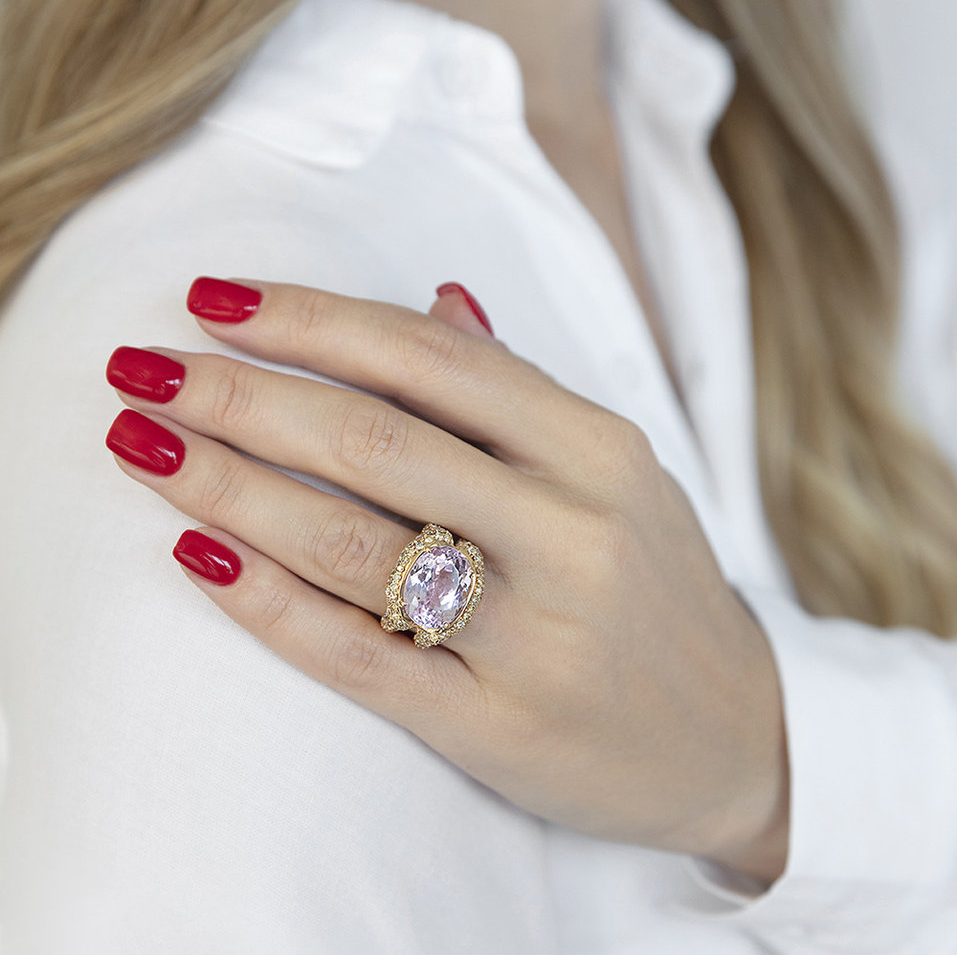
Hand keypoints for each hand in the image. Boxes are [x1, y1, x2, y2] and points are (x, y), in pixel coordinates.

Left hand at [105, 277, 789, 883]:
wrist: (734, 735)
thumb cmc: (657, 588)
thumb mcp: (617, 474)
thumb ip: (521, 392)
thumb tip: (437, 299)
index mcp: (600, 451)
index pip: (433, 358)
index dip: (312, 320)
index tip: (214, 300)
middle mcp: (573, 533)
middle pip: (376, 441)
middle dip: (242, 396)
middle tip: (147, 370)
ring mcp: (536, 636)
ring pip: (353, 542)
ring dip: (231, 485)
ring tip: (146, 445)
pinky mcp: (498, 726)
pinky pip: (360, 656)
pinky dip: (267, 603)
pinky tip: (198, 553)